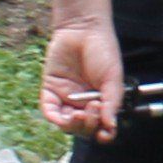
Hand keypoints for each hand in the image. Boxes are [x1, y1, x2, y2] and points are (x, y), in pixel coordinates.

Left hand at [41, 17, 125, 141]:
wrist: (83, 28)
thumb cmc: (102, 50)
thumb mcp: (113, 77)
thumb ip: (112, 102)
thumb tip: (111, 127)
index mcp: (100, 101)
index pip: (101, 126)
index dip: (103, 134)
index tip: (106, 134)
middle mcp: (82, 103)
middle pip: (83, 128)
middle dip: (89, 125)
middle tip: (94, 109)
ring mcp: (66, 98)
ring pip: (66, 124)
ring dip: (73, 125)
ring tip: (80, 113)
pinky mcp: (49, 91)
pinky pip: (49, 111)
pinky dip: (55, 117)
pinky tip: (65, 116)